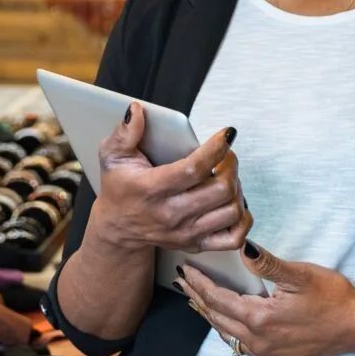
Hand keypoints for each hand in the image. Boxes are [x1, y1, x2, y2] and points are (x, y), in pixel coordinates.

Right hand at [90, 103, 251, 254]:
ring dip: (236, 189)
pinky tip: (231, 201)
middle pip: (221, 190)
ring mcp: (187, 232)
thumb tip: (136, 111)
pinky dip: (242, 218)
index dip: (217, 149)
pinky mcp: (197, 244)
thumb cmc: (120, 187)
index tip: (227, 134)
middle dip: (230, 165)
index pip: (194, 169)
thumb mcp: (113, 156)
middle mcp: (172, 214)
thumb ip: (124, 132)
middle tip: (225, 155)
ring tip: (225, 176)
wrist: (118, 228)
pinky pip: (234, 238)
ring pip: (232, 211)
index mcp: (153, 189)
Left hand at [176, 243, 354, 355]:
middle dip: (197, 298)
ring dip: (210, 314)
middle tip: (183, 282)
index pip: (218, 299)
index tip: (186, 270)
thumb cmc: (332, 297)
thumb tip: (242, 247)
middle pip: (217, 318)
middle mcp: (258, 341)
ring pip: (227, 334)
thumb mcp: (301, 274)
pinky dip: (228, 329)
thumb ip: (267, 263)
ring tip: (196, 299)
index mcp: (260, 318)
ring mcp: (266, 354)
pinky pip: (242, 344)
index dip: (200, 283)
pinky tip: (226, 320)